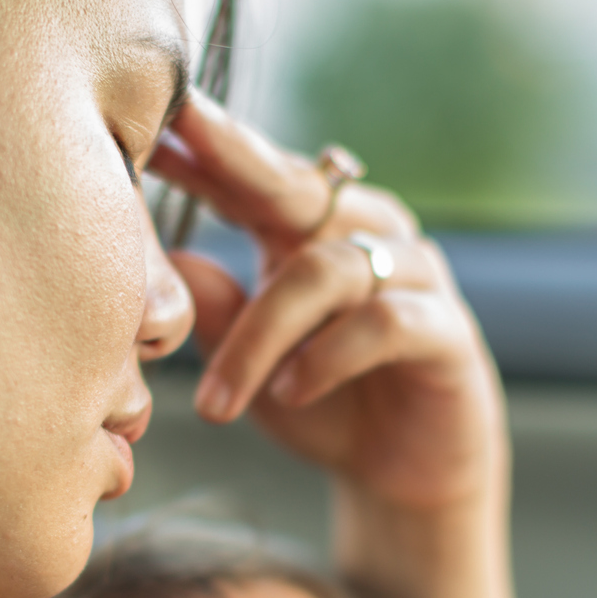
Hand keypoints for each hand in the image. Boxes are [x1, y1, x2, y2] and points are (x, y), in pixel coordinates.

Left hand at [150, 91, 504, 511]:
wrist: (401, 480)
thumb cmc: (319, 404)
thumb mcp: (252, 361)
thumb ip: (218, 309)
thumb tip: (163, 257)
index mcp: (314, 231)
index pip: (255, 176)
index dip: (203, 146)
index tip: (149, 118)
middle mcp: (369, 234)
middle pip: (297, 184)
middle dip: (232, 160)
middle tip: (175, 142)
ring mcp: (413, 276)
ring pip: (326, 269)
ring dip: (261, 336)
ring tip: (216, 400)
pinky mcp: (447, 330)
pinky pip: (382, 322)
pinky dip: (326, 356)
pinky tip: (291, 391)